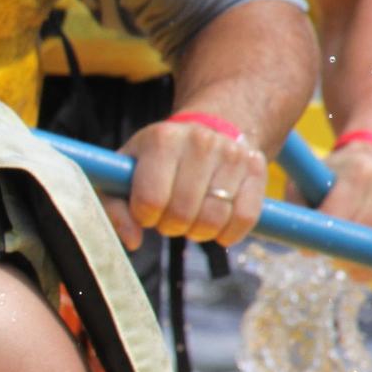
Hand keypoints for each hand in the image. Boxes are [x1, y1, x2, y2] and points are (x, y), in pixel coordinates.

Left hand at [103, 118, 266, 250]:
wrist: (207, 130)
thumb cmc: (156, 161)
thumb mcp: (124, 175)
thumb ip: (114, 209)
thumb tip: (132, 241)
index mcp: (162, 140)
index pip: (151, 200)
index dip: (145, 216)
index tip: (147, 210)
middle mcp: (200, 141)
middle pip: (182, 214)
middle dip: (170, 226)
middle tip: (169, 216)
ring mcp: (232, 153)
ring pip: (213, 219)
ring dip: (197, 231)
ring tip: (191, 217)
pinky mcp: (257, 168)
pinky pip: (244, 219)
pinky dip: (227, 233)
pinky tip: (216, 224)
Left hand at [290, 140, 371, 280]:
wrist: (371, 163)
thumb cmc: (330, 178)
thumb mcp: (305, 182)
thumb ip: (297, 207)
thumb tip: (305, 243)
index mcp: (360, 169)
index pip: (341, 213)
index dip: (324, 237)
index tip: (309, 250)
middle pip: (364, 232)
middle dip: (342, 250)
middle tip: (327, 255)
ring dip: (359, 262)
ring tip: (342, 258)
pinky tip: (360, 262)